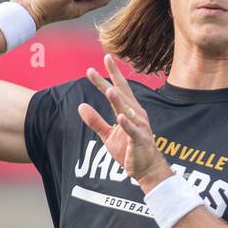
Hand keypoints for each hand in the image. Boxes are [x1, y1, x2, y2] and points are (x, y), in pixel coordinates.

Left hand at [78, 53, 168, 188]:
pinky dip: (127, 124)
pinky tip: (120, 117)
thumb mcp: (108, 135)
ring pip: (127, 111)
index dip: (111, 74)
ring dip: (118, 101)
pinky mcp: (140, 141)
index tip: (105, 58)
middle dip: (111, 80)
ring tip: (108, 90)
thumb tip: (80, 106)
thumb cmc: (129, 150)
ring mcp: (139, 127)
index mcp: (129, 110)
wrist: (147, 169)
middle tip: (101, 64)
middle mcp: (136, 114)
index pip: (119, 89)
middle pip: (121, 94)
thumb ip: (95, 120)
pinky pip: (132, 131)